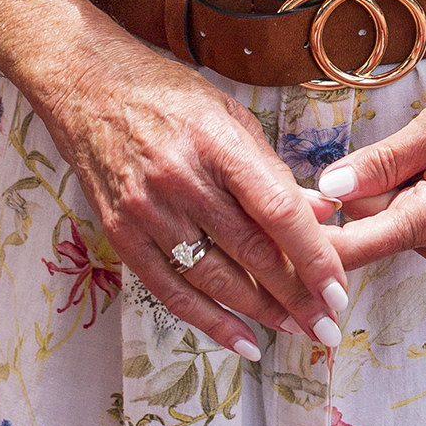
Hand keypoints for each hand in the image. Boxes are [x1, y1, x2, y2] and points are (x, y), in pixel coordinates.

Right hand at [25, 10, 349, 355]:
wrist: (87, 85)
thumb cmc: (168, 95)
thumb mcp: (230, 116)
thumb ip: (273, 171)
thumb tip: (324, 215)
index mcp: (216, 142)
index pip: (276, 211)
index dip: (313, 257)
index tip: (339, 290)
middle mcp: (180, 179)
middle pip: (250, 252)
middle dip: (297, 297)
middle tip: (328, 325)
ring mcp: (146, 210)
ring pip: (214, 279)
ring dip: (261, 312)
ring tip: (296, 329)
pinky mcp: (119, 233)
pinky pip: (170, 291)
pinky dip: (210, 321)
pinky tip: (243, 341)